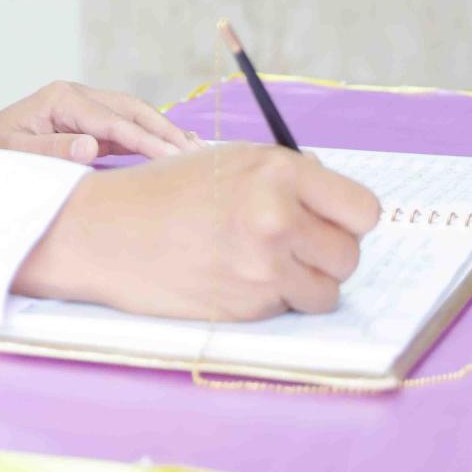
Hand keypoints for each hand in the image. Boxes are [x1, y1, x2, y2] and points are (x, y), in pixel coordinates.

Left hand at [0, 80, 201, 163]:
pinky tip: (170, 149)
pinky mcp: (86, 121)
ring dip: (161, 130)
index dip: (146, 139)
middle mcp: (75, 95)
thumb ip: (54, 150)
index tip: (174, 156)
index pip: (113, 120)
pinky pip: (123, 127)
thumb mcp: (17, 153)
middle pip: (130, 108)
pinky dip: (148, 136)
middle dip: (164, 129)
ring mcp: (82, 106)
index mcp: (61, 98)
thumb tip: (92, 146)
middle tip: (197, 153)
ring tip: (195, 150)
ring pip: (131, 114)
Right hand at [13, 144, 381, 319]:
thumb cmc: (165, 191)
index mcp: (277, 171)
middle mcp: (277, 217)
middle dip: (325, 253)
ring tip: (261, 262)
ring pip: (326, 291)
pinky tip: (235, 278)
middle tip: (289, 243)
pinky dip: (273, 301)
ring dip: (304, 283)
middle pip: (350, 255)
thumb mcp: (229, 161)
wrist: (107, 230)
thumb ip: (286, 176)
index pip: (363, 209)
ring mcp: (264, 268)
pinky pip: (289, 310)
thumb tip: (334, 195)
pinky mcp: (248, 309)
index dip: (348, 218)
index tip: (330, 221)